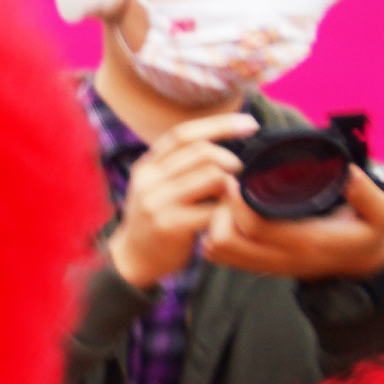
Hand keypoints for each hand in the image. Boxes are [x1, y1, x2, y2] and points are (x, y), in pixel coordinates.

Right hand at [103, 111, 251, 290]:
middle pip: (203, 152)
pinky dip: (228, 209)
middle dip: (230, 160)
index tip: (250, 124)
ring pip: (212, 176)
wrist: (133, 259)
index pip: (184, 134)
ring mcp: (158, 202)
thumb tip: (223, 146)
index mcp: (146, 166)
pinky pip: (215, 208)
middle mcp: (148, 181)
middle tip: (239, 174)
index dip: (220, 125)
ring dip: (231, 184)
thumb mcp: (156, 186)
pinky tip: (227, 216)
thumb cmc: (156, 219)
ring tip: (229, 197)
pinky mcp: (171, 225)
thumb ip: (179, 166)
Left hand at [200, 163, 383, 281]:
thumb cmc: (367, 235)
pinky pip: (222, 256)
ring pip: (217, 251)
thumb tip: (350, 173)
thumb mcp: (382, 215)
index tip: (234, 177)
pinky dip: (214, 236)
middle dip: (218, 212)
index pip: (255, 226)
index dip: (237, 202)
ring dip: (213, 224)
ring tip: (225, 200)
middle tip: (226, 186)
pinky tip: (226, 215)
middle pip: (225, 241)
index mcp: (306, 241)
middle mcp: (280, 256)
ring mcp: (266, 264)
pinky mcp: (258, 265)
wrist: (360, 266)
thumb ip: (369, 195)